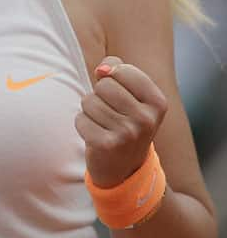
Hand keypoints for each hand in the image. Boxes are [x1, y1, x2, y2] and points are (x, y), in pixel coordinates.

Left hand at [75, 56, 167, 187]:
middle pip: (104, 85)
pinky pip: (80, 118)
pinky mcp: (107, 145)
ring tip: (103, 124)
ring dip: (90, 110)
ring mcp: (128, 134)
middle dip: (100, 95)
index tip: (120, 95)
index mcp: (157, 102)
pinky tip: (95, 135)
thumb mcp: (130, 94)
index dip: (113, 78)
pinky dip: (82, 124)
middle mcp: (146, 119)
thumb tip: (102, 69)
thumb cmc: (124, 121)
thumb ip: (117, 69)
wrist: (124, 168)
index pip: (123, 70)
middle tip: (110, 113)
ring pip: (89, 100)